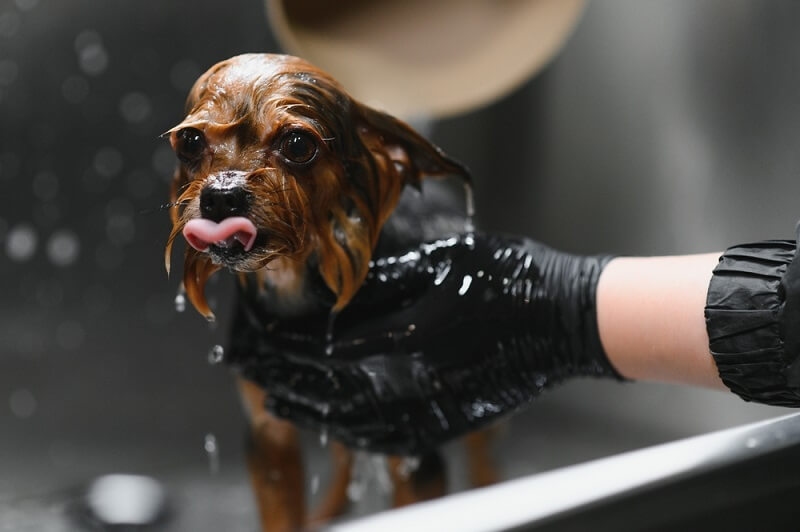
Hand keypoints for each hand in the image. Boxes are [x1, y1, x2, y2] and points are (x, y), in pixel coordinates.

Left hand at [227, 232, 618, 454]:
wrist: (565, 318)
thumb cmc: (510, 279)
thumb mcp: (442, 262)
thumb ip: (387, 282)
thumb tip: (341, 294)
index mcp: (410, 336)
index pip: (328, 349)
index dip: (287, 345)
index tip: (259, 339)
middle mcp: (413, 381)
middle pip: (330, 390)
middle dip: (284, 379)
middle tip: (252, 372)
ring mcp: (433, 407)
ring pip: (354, 423)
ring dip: (312, 411)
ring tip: (279, 402)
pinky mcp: (450, 420)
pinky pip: (389, 439)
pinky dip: (354, 433)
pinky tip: (338, 426)